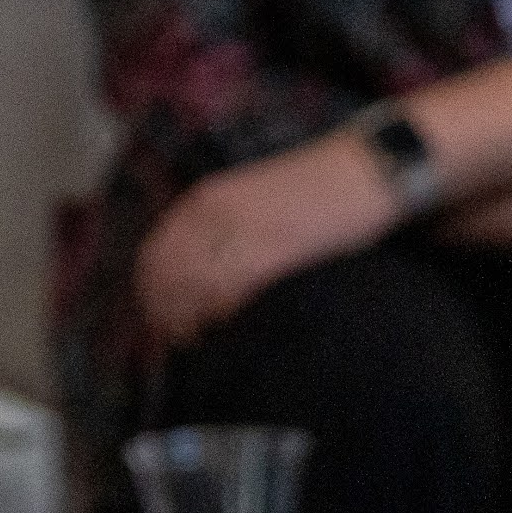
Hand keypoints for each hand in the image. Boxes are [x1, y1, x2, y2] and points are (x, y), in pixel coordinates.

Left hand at [133, 140, 393, 351]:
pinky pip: (229, 295)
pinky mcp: (270, 253)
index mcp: (206, 198)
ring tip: (201, 342)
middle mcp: (215, 213)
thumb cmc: (314, 189)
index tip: (161, 319)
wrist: (360, 170)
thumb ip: (220, 229)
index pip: (155, 254)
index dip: (151, 293)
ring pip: (191, 290)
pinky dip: (222, 319)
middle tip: (178, 340)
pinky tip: (229, 331)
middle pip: (166, 277)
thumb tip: (197, 274)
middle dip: (164, 314)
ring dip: (188, 322)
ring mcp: (240, 233)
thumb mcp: (251, 198)